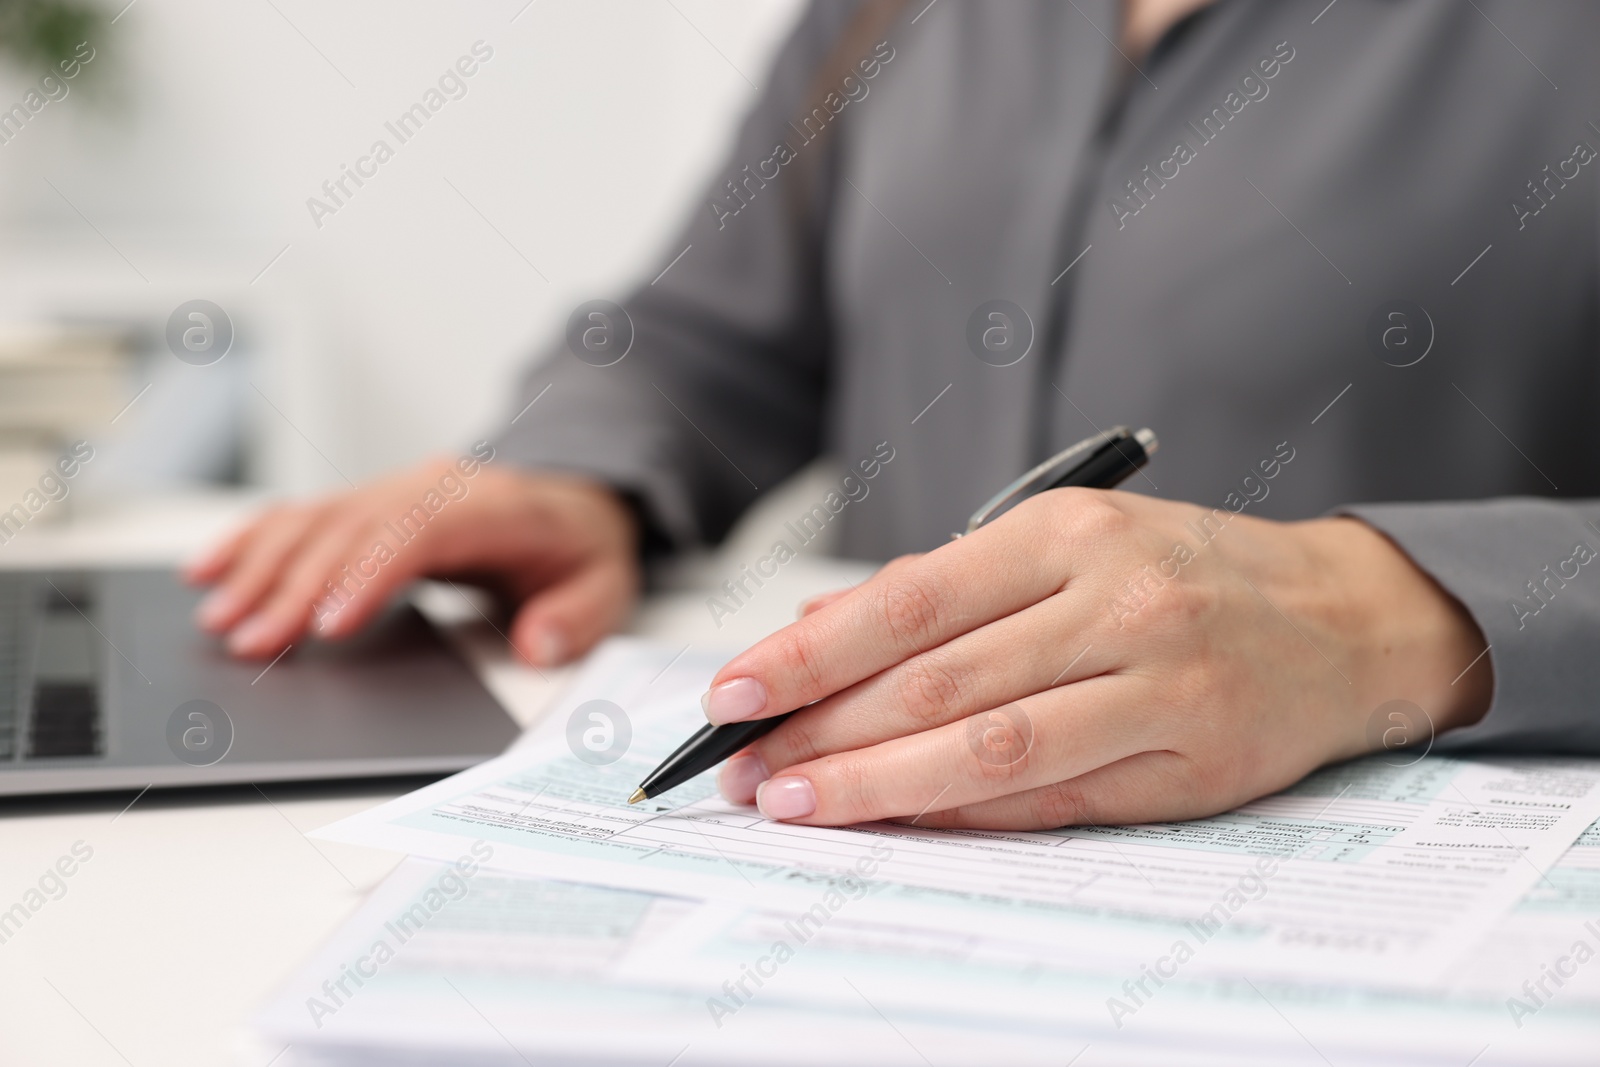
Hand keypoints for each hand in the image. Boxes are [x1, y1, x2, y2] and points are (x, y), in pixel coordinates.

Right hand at [186, 457, 639, 661]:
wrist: (571, 500)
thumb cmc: (580, 549)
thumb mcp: (606, 586)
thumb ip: (576, 618)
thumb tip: (537, 644)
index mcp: (492, 507)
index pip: (418, 532)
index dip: (368, 574)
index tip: (327, 623)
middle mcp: (433, 489)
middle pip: (352, 530)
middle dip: (296, 586)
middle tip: (252, 643)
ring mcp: (395, 491)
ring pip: (316, 519)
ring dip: (261, 567)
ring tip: (219, 619)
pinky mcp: (370, 503)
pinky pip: (303, 514)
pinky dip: (252, 541)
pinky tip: (208, 570)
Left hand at [706, 488, 1491, 829]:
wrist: (1346, 618)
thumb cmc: (1186, 575)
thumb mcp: (1069, 544)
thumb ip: (948, 590)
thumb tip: (817, 634)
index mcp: (1068, 533)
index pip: (908, 600)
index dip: (809, 653)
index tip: (732, 692)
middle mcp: (1115, 601)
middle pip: (936, 681)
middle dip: (821, 729)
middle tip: (743, 767)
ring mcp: (1160, 684)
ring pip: (989, 747)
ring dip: (876, 783)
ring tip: (796, 802)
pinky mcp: (1191, 763)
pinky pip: (1053, 799)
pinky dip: (963, 812)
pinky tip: (899, 816)